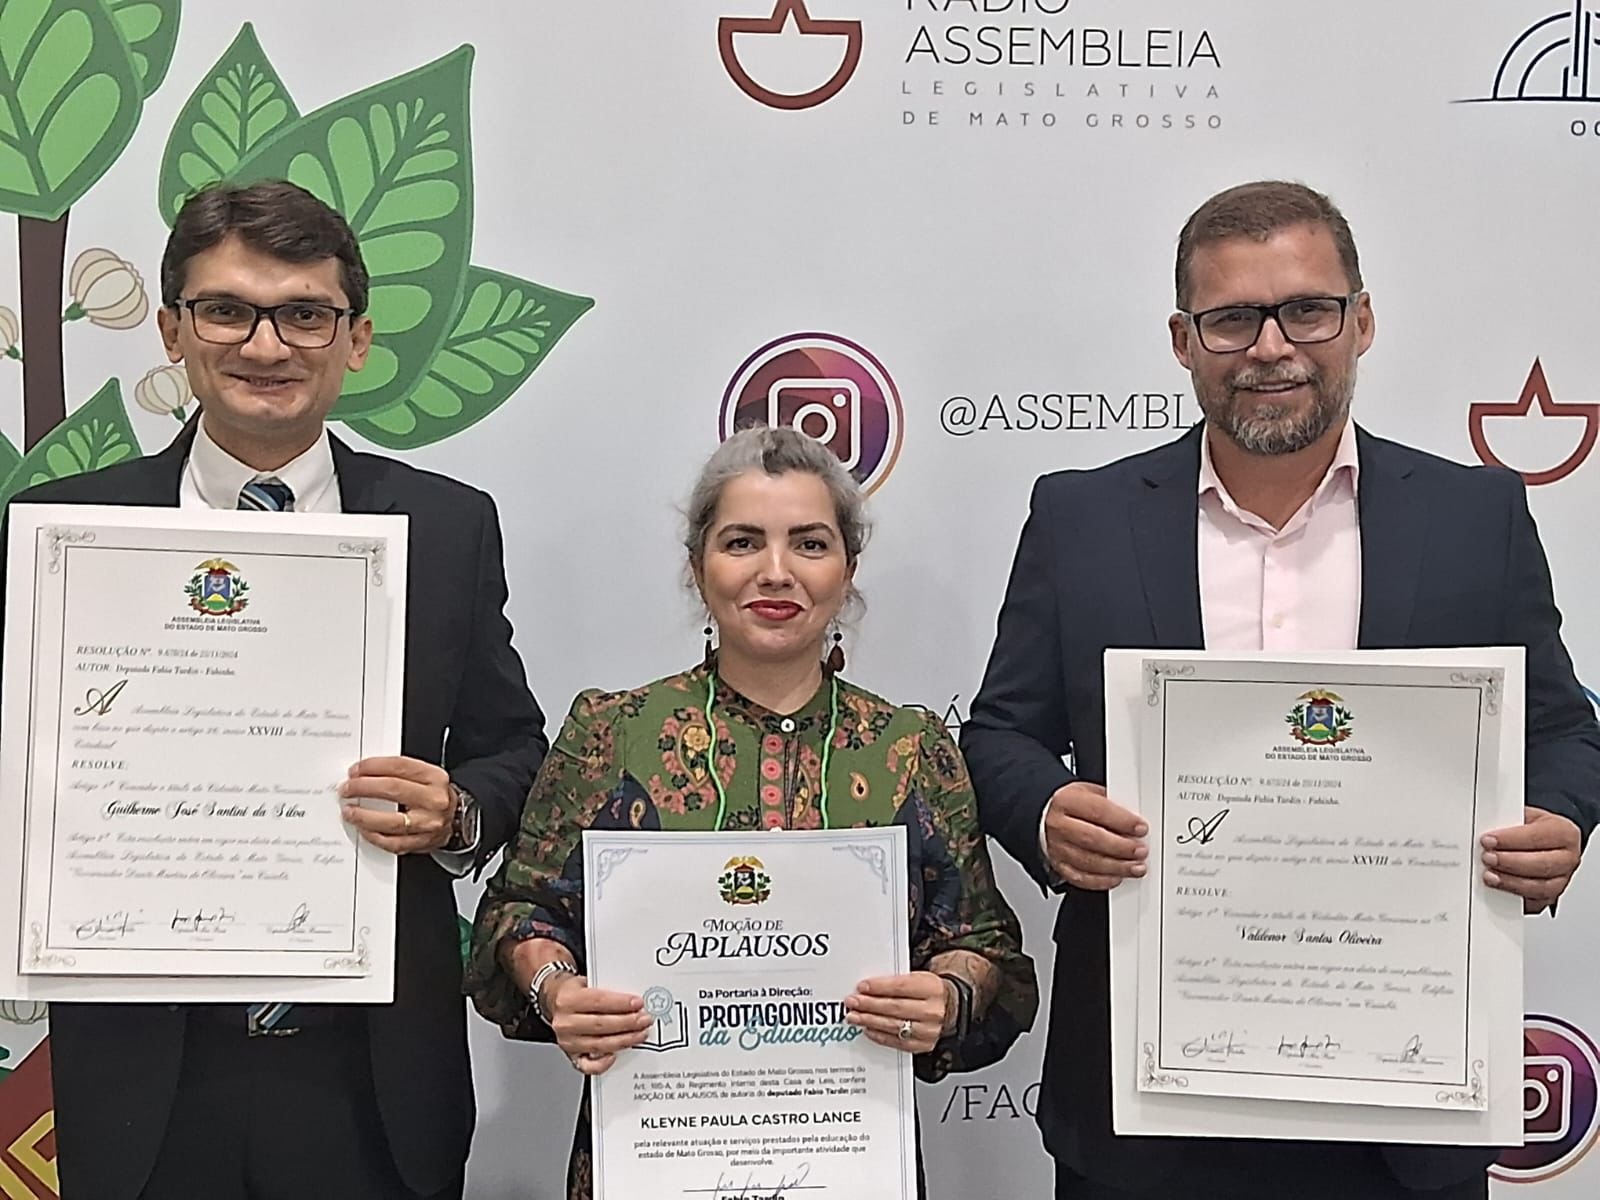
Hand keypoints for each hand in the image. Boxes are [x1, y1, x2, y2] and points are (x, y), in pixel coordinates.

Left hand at [340, 756, 455, 854]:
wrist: (457, 820)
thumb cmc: (434, 797)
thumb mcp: (425, 777)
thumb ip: (398, 773)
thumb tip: (364, 774)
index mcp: (435, 778)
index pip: (399, 766)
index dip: (373, 767)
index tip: (355, 770)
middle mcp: (434, 800)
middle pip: (393, 790)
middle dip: (363, 788)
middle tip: (347, 789)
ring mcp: (428, 824)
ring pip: (391, 821)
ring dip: (364, 816)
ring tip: (349, 811)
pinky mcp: (421, 843)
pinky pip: (392, 842)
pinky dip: (374, 836)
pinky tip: (363, 829)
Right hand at [542, 973, 651, 1075]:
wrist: (555, 1001)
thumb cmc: (575, 992)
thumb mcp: (587, 981)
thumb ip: (607, 989)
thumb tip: (632, 998)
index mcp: (568, 1000)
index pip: (598, 1001)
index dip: (620, 1003)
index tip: (637, 1003)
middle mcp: (565, 1022)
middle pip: (601, 1025)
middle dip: (628, 1023)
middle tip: (644, 1020)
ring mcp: (568, 1041)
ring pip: (600, 1044)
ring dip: (624, 1040)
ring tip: (639, 1034)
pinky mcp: (571, 1055)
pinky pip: (588, 1066)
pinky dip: (603, 1063)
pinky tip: (616, 1055)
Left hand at [844, 971, 950, 1053]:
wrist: (950, 1007)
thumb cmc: (929, 991)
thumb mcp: (918, 978)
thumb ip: (896, 982)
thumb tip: (868, 988)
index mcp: (931, 988)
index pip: (900, 987)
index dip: (879, 987)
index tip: (862, 987)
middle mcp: (932, 1010)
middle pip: (895, 1007)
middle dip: (869, 1005)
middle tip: (853, 1002)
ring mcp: (928, 1030)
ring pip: (894, 1026)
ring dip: (870, 1021)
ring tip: (855, 1017)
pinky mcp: (923, 1045)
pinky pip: (898, 1043)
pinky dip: (880, 1036)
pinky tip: (868, 1029)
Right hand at [1043, 781, 1147, 889]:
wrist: (1044, 817)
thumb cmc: (1071, 805)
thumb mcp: (1089, 792)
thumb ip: (1111, 804)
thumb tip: (1135, 818)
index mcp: (1067, 801)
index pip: (1097, 811)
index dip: (1122, 821)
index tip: (1140, 828)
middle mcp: (1059, 825)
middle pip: (1092, 839)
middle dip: (1121, 847)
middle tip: (1140, 850)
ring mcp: (1057, 847)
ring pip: (1088, 861)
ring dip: (1116, 866)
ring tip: (1135, 867)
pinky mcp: (1059, 866)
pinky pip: (1080, 878)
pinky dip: (1100, 881)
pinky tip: (1116, 877)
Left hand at [1482, 806, 1582, 912]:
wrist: (1547, 842)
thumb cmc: (1535, 829)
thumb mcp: (1525, 816)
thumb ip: (1508, 823)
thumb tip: (1482, 828)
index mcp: (1564, 833)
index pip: (1537, 837)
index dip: (1510, 840)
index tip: (1488, 840)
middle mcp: (1567, 859)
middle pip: (1541, 865)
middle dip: (1510, 862)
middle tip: (1487, 858)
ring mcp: (1561, 880)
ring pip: (1539, 887)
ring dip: (1511, 882)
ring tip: (1489, 876)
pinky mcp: (1550, 897)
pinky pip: (1534, 902)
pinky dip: (1515, 896)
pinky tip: (1499, 889)